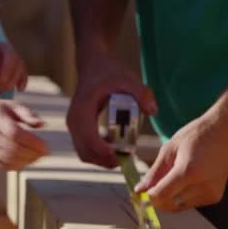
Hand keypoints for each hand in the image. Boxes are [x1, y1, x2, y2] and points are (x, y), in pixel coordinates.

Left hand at [0, 39, 27, 92]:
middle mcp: (4, 47)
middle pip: (11, 56)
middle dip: (7, 70)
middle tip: (2, 82)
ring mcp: (14, 55)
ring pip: (19, 64)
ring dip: (13, 77)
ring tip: (5, 88)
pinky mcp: (19, 65)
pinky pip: (24, 71)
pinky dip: (23, 80)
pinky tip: (20, 89)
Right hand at [0, 99, 47, 170]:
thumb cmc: (0, 110)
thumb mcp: (13, 106)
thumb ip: (28, 114)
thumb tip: (42, 124)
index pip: (14, 134)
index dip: (31, 142)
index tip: (45, 146)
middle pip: (12, 148)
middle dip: (31, 153)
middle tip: (45, 153)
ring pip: (7, 159)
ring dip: (26, 161)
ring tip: (38, 157)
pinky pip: (2, 165)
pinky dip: (16, 166)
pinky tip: (26, 162)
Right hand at [67, 53, 156, 167]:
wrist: (93, 67)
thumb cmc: (109, 72)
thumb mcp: (127, 78)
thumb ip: (141, 93)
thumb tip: (153, 111)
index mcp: (83, 109)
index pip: (88, 139)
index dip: (103, 152)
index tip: (120, 157)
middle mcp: (74, 120)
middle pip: (85, 153)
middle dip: (105, 161)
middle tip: (126, 160)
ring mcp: (74, 127)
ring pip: (85, 154)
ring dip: (103, 160)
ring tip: (123, 155)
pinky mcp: (78, 131)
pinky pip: (86, 150)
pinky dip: (100, 155)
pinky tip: (116, 150)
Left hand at [134, 113, 227, 211]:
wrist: (225, 132)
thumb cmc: (195, 136)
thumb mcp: (169, 150)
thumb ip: (154, 173)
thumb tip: (139, 190)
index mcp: (188, 172)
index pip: (161, 195)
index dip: (150, 195)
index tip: (147, 187)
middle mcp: (202, 186)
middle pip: (169, 204)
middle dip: (159, 197)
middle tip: (158, 181)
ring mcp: (211, 194)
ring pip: (179, 206)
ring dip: (171, 197)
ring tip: (176, 175)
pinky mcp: (215, 197)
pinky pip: (191, 203)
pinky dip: (183, 196)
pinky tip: (188, 179)